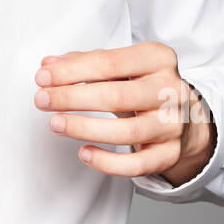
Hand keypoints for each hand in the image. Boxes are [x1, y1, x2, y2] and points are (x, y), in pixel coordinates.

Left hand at [33, 40, 216, 182]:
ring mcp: (173, 124)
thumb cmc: (142, 85)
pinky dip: (108, 162)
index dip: (72, 71)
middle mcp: (171, 90)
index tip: (43, 77)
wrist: (181, 115)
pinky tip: (84, 153)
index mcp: (158, 58)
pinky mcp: (169, 153)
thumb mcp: (120, 67)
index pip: (109, 62)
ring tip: (55, 123)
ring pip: (127, 132)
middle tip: (42, 100)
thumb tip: (49, 64)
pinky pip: (138, 165)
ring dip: (85, 128)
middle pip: (116, 95)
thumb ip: (85, 62)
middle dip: (72, 98)